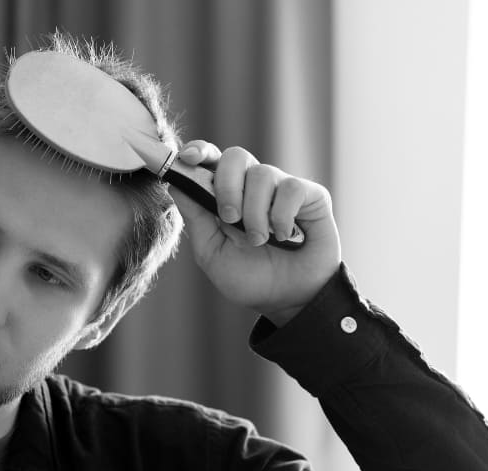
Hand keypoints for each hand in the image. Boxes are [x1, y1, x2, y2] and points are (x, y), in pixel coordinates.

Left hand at [169, 140, 340, 325]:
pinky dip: (282, 216)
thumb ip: (195, 219)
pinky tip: (285, 236)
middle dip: (227, 186)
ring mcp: (281, 188)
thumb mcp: (211, 253)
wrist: (288, 301)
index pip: (211, 160)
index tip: (188, 159)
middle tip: (230, 218)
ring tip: (259, 240)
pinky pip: (291, 188)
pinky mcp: (311, 195)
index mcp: (225, 196)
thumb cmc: (249, 278)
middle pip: (235, 156)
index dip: (200, 152)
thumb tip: (176, 185)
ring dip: (255, 213)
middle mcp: (252, 187)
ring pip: (262, 174)